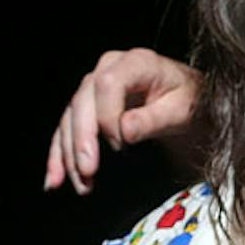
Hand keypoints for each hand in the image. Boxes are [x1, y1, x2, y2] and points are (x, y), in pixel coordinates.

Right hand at [44, 49, 203, 194]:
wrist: (188, 100)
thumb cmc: (188, 100)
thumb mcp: (181, 109)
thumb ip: (154, 119)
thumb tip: (125, 130)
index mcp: (136, 62)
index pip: (107, 84)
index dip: (107, 115)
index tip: (120, 144)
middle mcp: (109, 68)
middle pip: (82, 101)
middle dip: (82, 139)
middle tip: (88, 171)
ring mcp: (94, 86)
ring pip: (70, 118)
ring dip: (69, 153)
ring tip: (80, 182)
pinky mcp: (87, 106)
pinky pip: (67, 129)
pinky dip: (60, 155)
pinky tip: (55, 178)